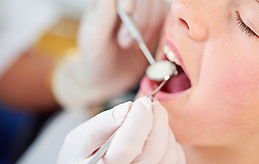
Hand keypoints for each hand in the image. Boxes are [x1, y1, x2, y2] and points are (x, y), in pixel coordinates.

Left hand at [52, 0, 168, 107]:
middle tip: (124, 42)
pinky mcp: (160, 22)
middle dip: (137, 20)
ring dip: (149, 28)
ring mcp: (147, 9)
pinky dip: (164, 33)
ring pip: (160, 5)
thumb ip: (99, 16)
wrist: (109, 78)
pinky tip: (150, 46)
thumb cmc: (95, 57)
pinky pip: (171, 18)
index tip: (126, 9)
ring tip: (133, 46)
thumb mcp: (91, 39)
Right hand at [57, 96, 185, 163]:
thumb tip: (129, 108)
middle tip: (151, 102)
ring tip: (151, 119)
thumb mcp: (81, 138)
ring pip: (169, 154)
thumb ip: (103, 124)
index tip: (143, 101)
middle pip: (155, 149)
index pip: (128, 145)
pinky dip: (171, 142)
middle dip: (157, 118)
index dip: (139, 119)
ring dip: (164, 129)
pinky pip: (177, 160)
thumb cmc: (82, 154)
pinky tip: (156, 135)